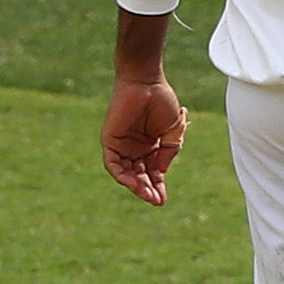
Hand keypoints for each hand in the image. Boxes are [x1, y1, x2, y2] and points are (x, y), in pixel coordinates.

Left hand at [105, 76, 188, 204]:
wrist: (147, 83)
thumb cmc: (162, 101)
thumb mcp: (173, 130)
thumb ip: (169, 150)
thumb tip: (161, 171)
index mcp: (151, 146)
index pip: (153, 172)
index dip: (158, 186)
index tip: (163, 200)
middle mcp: (135, 148)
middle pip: (139, 175)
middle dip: (148, 189)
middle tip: (156, 201)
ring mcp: (121, 145)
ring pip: (126, 173)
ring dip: (136, 186)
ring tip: (147, 195)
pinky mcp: (110, 140)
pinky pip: (112, 163)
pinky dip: (121, 175)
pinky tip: (132, 184)